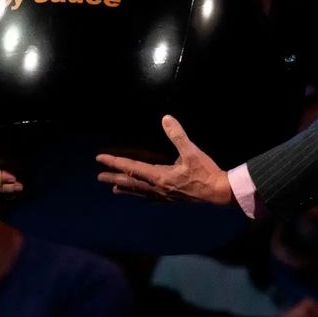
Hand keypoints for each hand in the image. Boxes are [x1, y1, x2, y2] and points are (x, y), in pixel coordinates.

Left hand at [96, 114, 233, 204]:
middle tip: (99, 176)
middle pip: (130, 182)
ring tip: (114, 189)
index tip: (100, 159)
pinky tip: (142, 195)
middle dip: (114, 177)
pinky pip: (150, 197)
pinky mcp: (171, 198)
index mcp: (159, 176)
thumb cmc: (205, 172)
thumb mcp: (191, 152)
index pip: (131, 167)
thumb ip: (177, 135)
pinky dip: (141, 194)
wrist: (219, 193)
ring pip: (139, 192)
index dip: (115, 162)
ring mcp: (163, 195)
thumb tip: (166, 119)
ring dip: (125, 188)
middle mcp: (157, 187)